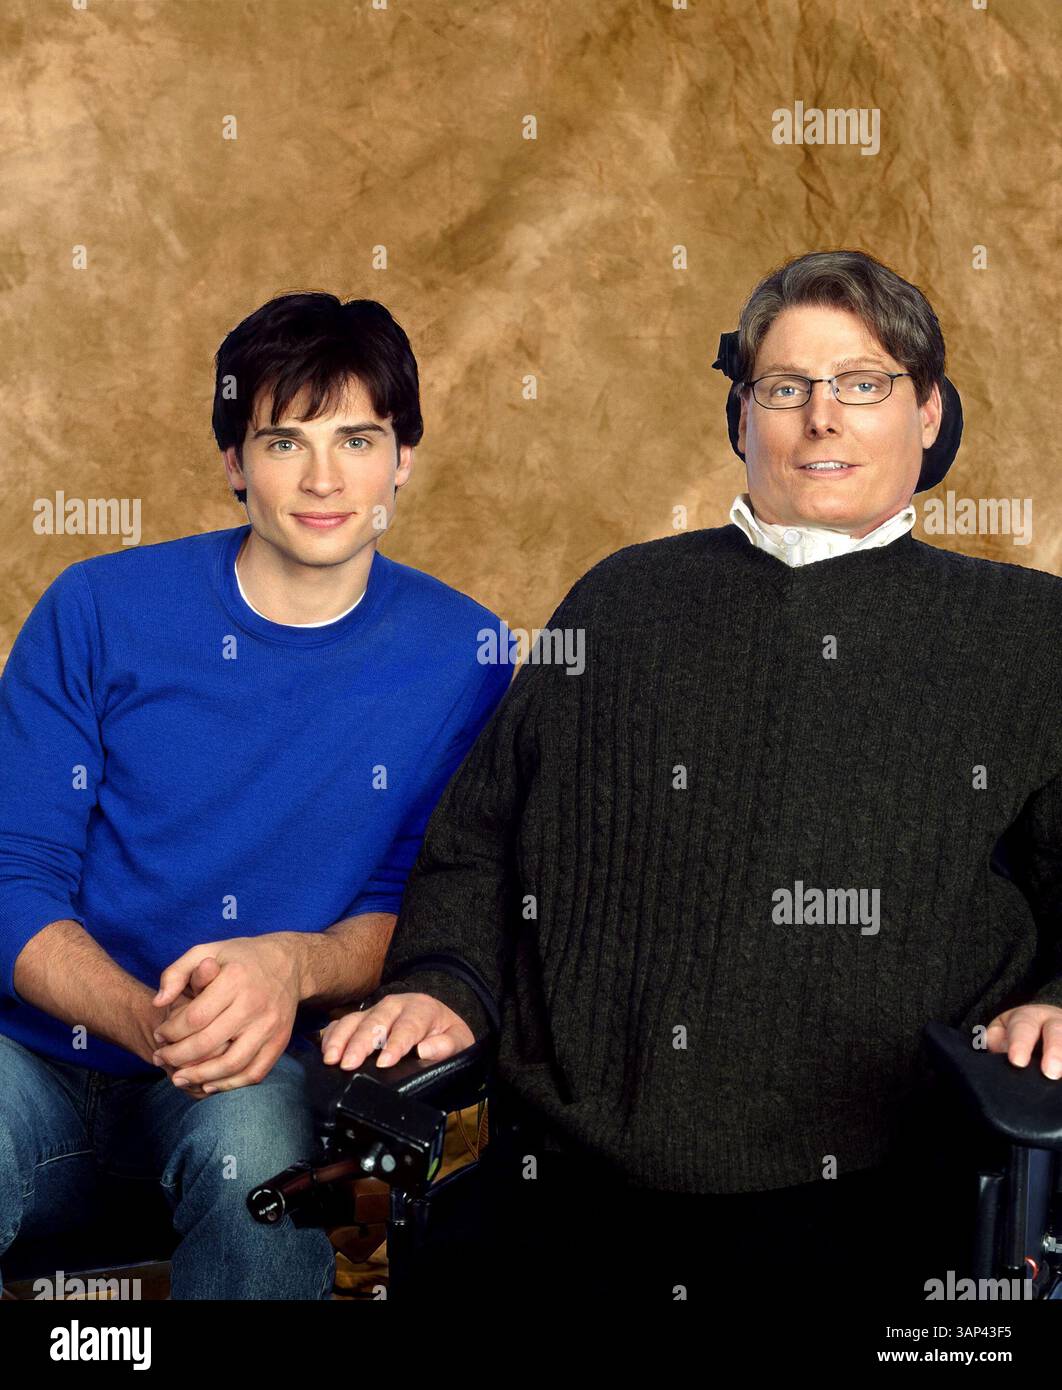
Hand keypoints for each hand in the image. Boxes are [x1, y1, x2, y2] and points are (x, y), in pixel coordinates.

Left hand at [151, 935, 301, 1092]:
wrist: (289, 962)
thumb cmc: (239, 958)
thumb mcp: (206, 951)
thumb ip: (176, 973)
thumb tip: (158, 1003)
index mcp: (234, 979)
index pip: (194, 1017)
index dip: (170, 1032)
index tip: (158, 1035)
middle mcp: (254, 1003)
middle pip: (208, 1043)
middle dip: (177, 1057)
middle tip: (160, 1058)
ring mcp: (270, 1025)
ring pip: (231, 1064)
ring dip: (200, 1077)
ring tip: (178, 1079)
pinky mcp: (280, 1041)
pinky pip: (254, 1072)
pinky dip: (230, 1084)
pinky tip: (209, 1084)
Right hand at [320, 993, 473, 1070]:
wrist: (436, 1018)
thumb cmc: (445, 1034)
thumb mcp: (458, 1041)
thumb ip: (447, 1045)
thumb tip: (426, 1050)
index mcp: (421, 1009)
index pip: (407, 1027)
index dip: (395, 1044)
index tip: (384, 1063)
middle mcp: (395, 1005)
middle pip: (376, 1022)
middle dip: (360, 1043)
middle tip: (348, 1064)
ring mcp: (375, 1010)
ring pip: (354, 1020)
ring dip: (341, 1039)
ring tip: (330, 1059)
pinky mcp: (361, 1017)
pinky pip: (341, 1023)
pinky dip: (331, 1035)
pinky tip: (323, 1051)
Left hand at [985, 1003, 1061, 1078]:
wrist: (1046, 1024)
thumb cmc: (1019, 1033)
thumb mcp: (1004, 1030)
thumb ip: (998, 1038)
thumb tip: (994, 1045)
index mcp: (1028, 1017)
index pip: (1024, 1027)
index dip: (1021, 1043)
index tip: (1017, 1062)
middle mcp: (1054, 1023)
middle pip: (1057, 1033)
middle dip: (1056, 1051)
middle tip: (1051, 1072)